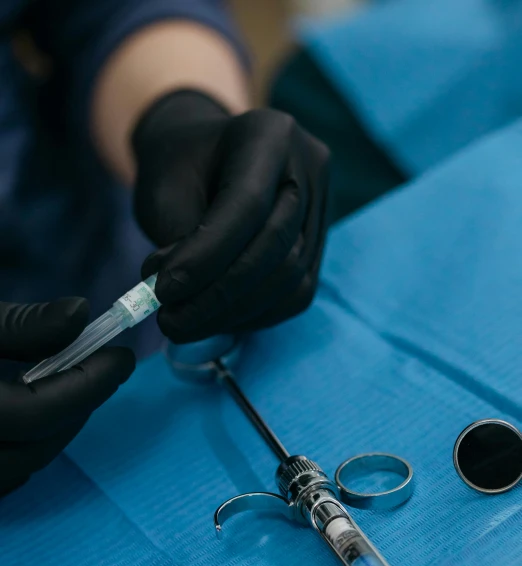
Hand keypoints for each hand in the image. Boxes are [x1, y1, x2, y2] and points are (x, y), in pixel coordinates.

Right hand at [0, 298, 134, 496]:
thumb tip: (80, 315)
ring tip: (71, 389)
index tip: (121, 358)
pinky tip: (32, 414)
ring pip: (17, 471)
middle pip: (34, 450)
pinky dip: (22, 449)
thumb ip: (20, 324)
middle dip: (76, 411)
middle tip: (104, 373)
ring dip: (51, 434)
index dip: (88, 385)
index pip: (38, 412)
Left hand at [132, 90, 329, 342]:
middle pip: (276, 247)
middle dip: (219, 295)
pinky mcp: (319, 245)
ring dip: (235, 314)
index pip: (246, 205)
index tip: (163, 292)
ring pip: (290, 279)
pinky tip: (216, 320)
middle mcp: (307, 167)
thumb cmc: (179, 168)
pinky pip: (296, 294)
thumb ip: (179, 241)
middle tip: (170, 322)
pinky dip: (254, 316)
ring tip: (186, 323)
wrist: (206, 157)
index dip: (205, 257)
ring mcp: (321, 207)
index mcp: (268, 133)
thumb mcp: (163, 190)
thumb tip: (184, 300)